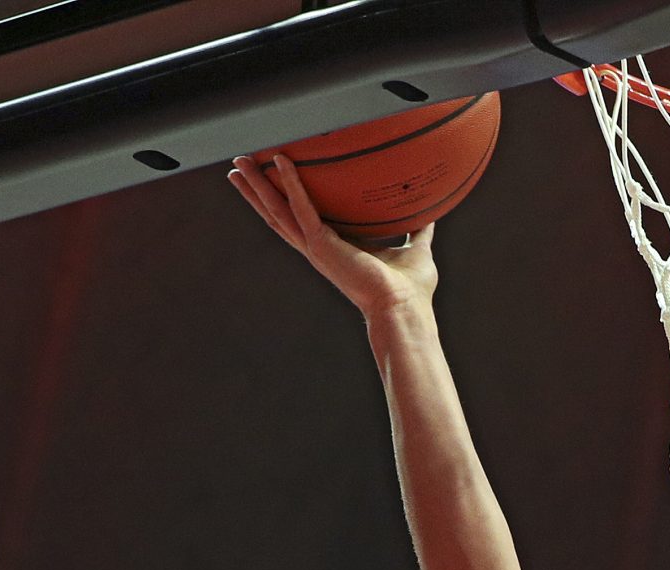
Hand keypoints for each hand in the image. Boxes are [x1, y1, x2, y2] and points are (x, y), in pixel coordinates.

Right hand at [229, 152, 439, 327]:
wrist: (405, 308)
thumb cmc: (410, 290)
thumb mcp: (415, 248)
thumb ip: (418, 230)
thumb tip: (431, 213)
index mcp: (333, 249)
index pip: (299, 220)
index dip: (281, 201)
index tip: (267, 182)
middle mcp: (318, 249)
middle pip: (276, 214)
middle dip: (256, 190)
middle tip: (238, 167)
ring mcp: (316, 247)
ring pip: (277, 210)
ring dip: (258, 185)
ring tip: (239, 163)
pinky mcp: (322, 244)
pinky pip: (301, 207)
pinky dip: (291, 182)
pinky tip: (281, 160)